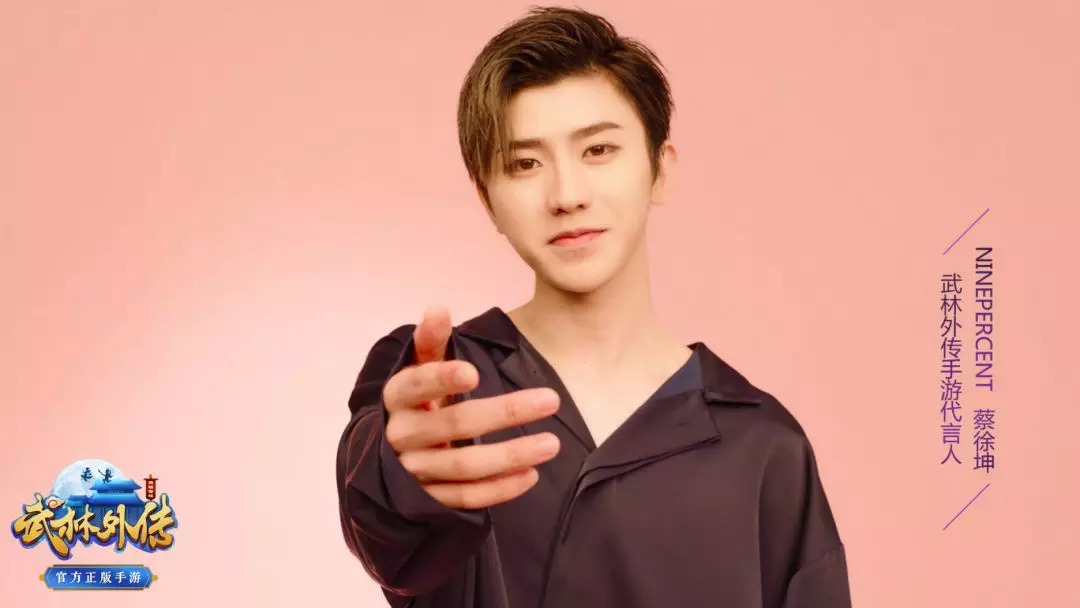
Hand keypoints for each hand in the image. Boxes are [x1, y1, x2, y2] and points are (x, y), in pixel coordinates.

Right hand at [382, 306, 560, 508]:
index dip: (441, 379)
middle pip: (453, 425)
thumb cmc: (415, 405)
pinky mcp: (428, 500)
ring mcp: (414, 472)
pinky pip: (465, 498)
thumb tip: (438, 307)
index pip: (414, 387)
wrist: (386, 459)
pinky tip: (531, 475)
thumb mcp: (419, 371)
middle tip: (551, 400)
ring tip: (551, 443)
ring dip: (510, 455)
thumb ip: (430, 341)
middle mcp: (400, 436)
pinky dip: (499, 489)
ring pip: (464, 466)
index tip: (474, 372)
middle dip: (504, 413)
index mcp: (396, 399)